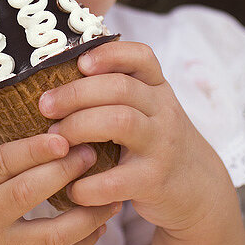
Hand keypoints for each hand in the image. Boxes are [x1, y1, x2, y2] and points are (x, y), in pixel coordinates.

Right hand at [0, 133, 121, 244]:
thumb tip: (24, 125)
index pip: (0, 163)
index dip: (34, 149)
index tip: (63, 135)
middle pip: (27, 194)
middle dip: (64, 172)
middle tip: (93, 152)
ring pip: (49, 235)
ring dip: (86, 215)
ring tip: (111, 196)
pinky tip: (100, 226)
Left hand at [37, 41, 236, 234]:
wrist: (199, 189)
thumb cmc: (155, 144)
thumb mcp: (147, 110)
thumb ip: (116, 93)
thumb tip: (54, 81)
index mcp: (157, 89)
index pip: (142, 57)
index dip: (110, 54)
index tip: (79, 63)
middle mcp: (163, 112)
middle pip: (120, 88)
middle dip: (76, 94)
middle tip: (45, 106)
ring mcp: (161, 145)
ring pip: (121, 122)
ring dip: (79, 126)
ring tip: (56, 139)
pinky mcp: (155, 181)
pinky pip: (117, 180)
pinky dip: (88, 185)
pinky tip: (72, 188)